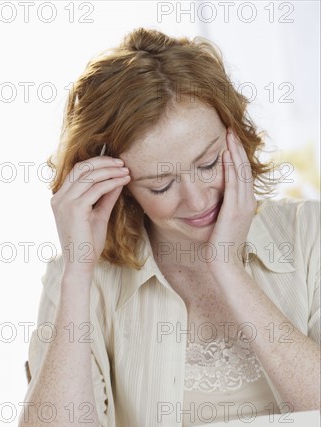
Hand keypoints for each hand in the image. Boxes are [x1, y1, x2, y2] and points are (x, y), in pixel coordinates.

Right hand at [51, 155, 129, 275]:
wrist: (80, 265)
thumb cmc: (87, 245)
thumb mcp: (98, 216)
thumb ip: (105, 198)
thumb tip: (117, 180)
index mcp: (60, 198)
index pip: (77, 171)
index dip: (97, 163)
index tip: (115, 164)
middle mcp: (59, 198)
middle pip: (82, 168)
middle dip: (103, 162)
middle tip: (122, 163)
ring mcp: (65, 203)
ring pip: (89, 176)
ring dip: (110, 171)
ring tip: (126, 171)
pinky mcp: (75, 209)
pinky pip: (96, 189)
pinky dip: (111, 182)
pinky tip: (123, 182)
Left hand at [208, 128, 256, 270]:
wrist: (223, 263)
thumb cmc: (218, 247)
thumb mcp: (222, 225)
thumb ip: (221, 211)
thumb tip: (212, 203)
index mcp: (245, 205)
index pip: (243, 175)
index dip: (237, 157)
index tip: (229, 142)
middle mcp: (247, 203)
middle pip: (244, 169)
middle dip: (237, 148)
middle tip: (230, 130)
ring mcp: (243, 206)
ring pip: (241, 172)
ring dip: (234, 152)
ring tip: (228, 134)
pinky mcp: (234, 209)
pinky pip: (233, 182)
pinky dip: (230, 166)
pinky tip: (225, 153)